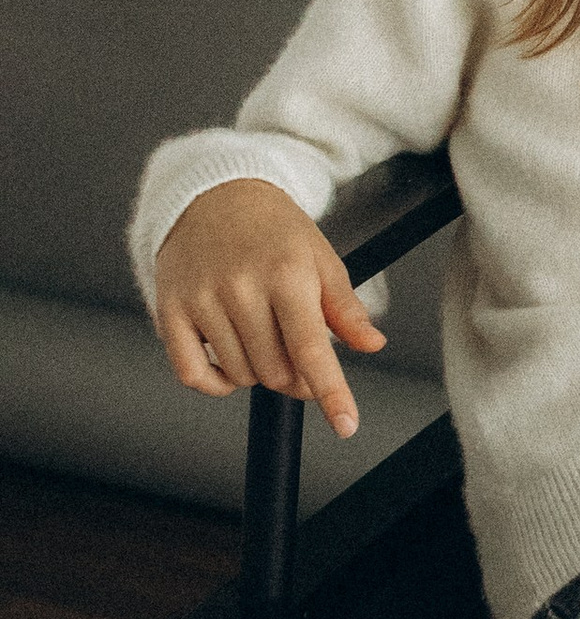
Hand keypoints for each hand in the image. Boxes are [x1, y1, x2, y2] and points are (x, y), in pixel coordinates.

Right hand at [152, 180, 385, 442]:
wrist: (213, 194)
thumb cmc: (273, 230)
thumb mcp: (320, 259)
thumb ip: (346, 308)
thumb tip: (371, 344)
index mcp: (286, 274)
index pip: (310, 348)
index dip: (332, 392)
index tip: (346, 424)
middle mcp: (241, 287)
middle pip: (276, 372)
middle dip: (295, 376)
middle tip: (296, 351)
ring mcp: (201, 299)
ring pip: (239, 375)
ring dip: (258, 372)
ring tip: (262, 337)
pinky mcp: (169, 308)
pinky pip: (191, 373)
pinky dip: (214, 383)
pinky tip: (228, 363)